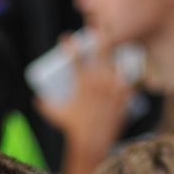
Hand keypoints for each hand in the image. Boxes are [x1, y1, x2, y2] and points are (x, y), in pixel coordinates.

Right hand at [43, 35, 136, 173]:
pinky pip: (133, 79)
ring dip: (119, 52)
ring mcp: (113, 87)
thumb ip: (45, 104)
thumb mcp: (55, 114)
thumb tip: (37, 99)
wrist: (93, 143)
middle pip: (101, 49)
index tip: (67, 38)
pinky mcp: (124, 96)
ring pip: (119, 60)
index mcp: (81, 81)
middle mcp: (99, 80)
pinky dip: (134, 74)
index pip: (74, 55)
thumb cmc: (72, 128)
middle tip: (99, 30)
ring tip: (119, 46)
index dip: (69, 44)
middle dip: (100, 35)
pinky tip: (136, 69)